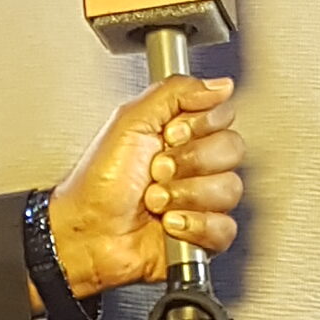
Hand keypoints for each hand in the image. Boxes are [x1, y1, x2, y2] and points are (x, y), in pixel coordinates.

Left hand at [44, 76, 243, 297]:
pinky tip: (169, 223)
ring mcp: (201, 199)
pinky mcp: (204, 234)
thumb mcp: (130, 121)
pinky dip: (194, 225)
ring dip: (185, 195)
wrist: (88, 232)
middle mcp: (195, 164)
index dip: (199, 127)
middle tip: (157, 170)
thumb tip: (218, 85)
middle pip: (231, 150)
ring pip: (229, 189)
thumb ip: (175, 92)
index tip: (169, 135)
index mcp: (181, 133)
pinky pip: (224, 227)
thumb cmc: (98, 183)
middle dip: (189, 162)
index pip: (223, 116)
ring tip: (156, 200)